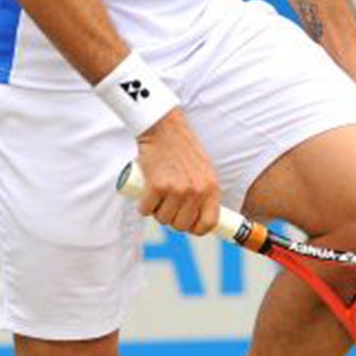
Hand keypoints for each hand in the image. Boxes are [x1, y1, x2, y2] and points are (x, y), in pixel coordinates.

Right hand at [134, 110, 220, 234]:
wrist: (163, 127)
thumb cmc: (182, 149)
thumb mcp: (204, 169)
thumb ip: (204, 191)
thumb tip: (198, 220)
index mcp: (212, 187)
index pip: (209, 223)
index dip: (196, 229)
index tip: (187, 224)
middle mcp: (197, 191)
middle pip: (182, 225)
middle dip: (171, 219)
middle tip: (166, 205)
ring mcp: (177, 189)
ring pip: (163, 219)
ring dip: (156, 212)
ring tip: (156, 195)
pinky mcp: (157, 186)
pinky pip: (147, 210)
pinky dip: (143, 206)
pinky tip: (144, 195)